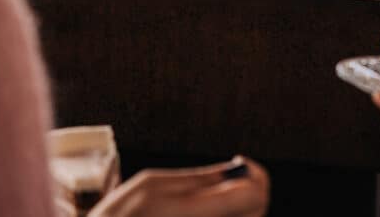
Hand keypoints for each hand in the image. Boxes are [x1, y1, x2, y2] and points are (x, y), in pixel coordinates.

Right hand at [88, 157, 268, 216]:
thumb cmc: (122, 215)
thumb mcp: (153, 184)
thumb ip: (198, 179)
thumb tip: (234, 170)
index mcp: (195, 213)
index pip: (255, 194)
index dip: (256, 177)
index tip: (243, 168)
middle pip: (257, 210)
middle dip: (249, 192)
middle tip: (228, 182)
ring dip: (238, 208)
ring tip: (211, 200)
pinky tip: (204, 212)